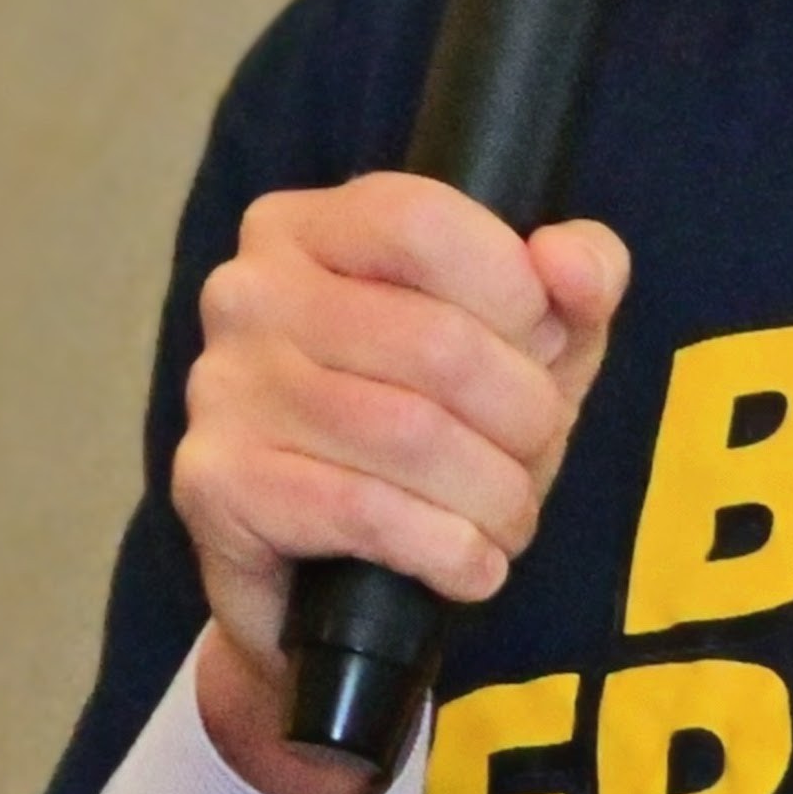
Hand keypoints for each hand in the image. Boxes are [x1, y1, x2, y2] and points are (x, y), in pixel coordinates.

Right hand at [172, 173, 628, 793]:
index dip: (513, 292)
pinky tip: (470, 566)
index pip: (423, 222)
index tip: (542, 349)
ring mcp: (222, 387)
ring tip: (509, 518)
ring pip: (410, 434)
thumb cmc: (434, 428)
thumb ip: (576, 277)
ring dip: (494, 494)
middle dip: (524, 416)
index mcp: (310, 227)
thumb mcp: (527, 340)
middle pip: (436, 342)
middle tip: (534, 455)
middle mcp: (250, 292)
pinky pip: (363, 511)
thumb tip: (572, 263)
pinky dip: (446, 550)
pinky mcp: (216, 482)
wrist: (324, 571)